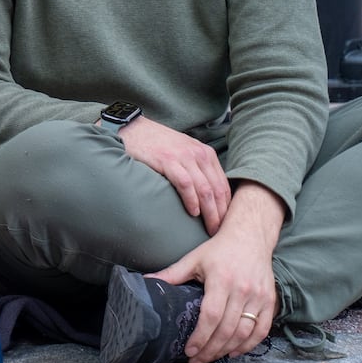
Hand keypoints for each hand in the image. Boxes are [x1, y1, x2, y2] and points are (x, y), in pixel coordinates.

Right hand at [116, 117, 230, 234]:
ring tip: (209, 228)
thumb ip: (197, 170)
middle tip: (220, 232)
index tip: (226, 225)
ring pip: (205, 189)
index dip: (227, 208)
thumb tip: (207, 198)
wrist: (135, 130)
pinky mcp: (168, 160)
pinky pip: (185, 183)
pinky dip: (191, 200)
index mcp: (206, 154)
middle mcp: (199, 154)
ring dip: (209, 212)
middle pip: (217, 190)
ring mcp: (184, 157)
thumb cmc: (158, 146)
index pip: (224, 185)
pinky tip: (192, 212)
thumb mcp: (184, 154)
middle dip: (221, 214)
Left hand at [151, 183, 283, 362]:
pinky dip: (249, 345)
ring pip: (244, 333)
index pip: (211, 316)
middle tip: (196, 361)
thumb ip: (171, 274)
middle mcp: (242, 289)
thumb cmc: (219, 249)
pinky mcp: (269, 300)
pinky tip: (234, 352)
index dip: (200, 337)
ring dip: (227, 350)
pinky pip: (262, 329)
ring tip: (211, 358)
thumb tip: (146, 282)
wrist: (251, 236)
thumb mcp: (194, 259)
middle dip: (210, 350)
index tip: (189, 351)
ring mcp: (259, 296)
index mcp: (221, 280)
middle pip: (227, 329)